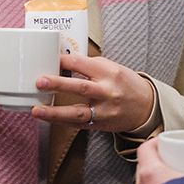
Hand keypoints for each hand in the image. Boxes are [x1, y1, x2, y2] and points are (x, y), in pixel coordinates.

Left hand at [31, 54, 154, 132]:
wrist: (146, 107)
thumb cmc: (125, 84)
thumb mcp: (112, 67)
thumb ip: (89, 65)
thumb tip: (62, 61)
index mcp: (109, 72)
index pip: (83, 64)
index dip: (64, 61)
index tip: (49, 58)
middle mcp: (107, 92)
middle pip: (81, 87)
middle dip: (58, 84)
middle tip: (40, 81)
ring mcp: (103, 111)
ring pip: (77, 112)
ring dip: (55, 112)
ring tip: (37, 110)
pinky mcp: (100, 125)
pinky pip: (78, 124)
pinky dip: (61, 121)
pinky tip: (47, 118)